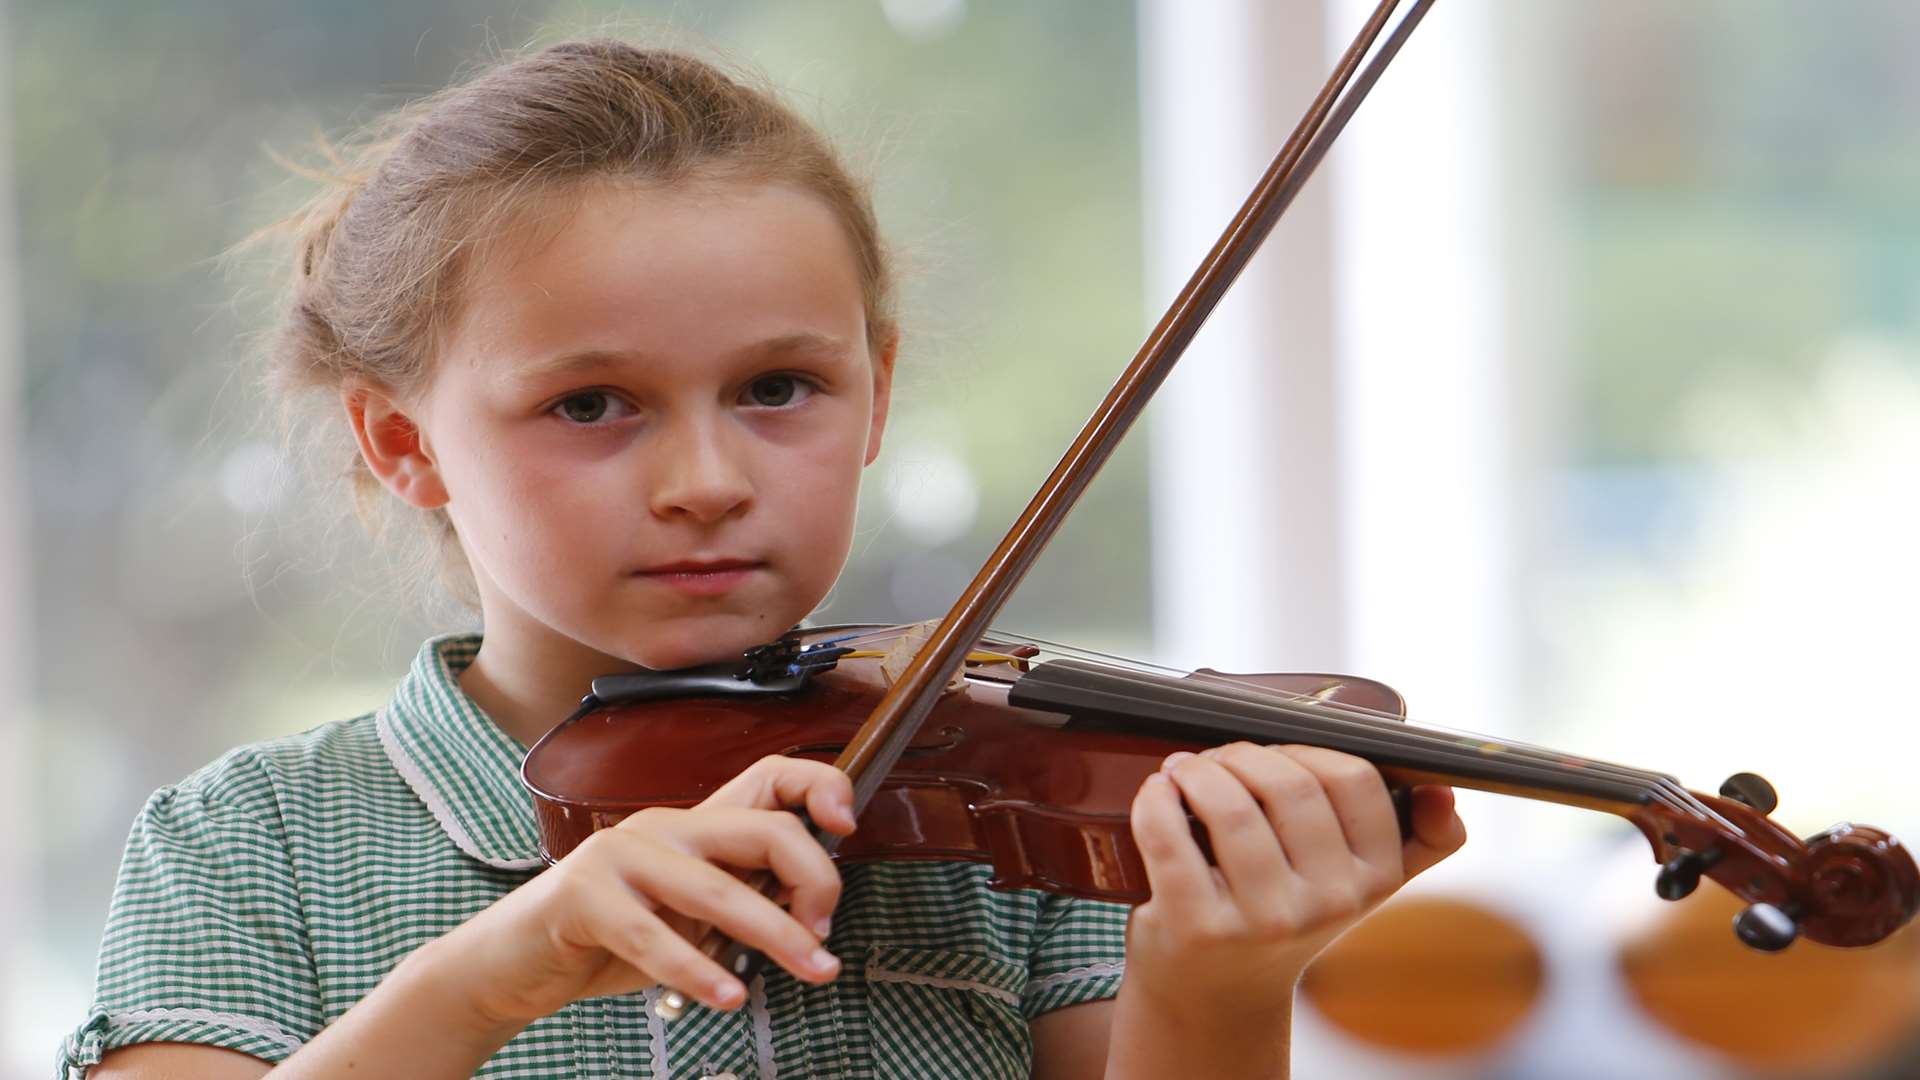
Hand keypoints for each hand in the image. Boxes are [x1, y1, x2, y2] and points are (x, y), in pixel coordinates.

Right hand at [411, 755, 855, 1032]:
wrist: (513, 964)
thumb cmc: (607, 941)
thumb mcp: (689, 917)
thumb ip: (741, 900)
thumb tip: (813, 914)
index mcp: (694, 824)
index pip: (770, 776)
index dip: (819, 786)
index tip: (849, 825)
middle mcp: (664, 826)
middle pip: (763, 828)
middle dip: (815, 881)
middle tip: (824, 937)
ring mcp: (622, 855)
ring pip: (719, 887)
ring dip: (775, 934)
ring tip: (810, 969)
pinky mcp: (586, 895)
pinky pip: (653, 935)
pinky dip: (697, 969)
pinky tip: (727, 996)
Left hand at [1122, 743, 1465, 1026]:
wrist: (1218, 993)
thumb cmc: (1283, 916)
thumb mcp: (1360, 886)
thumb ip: (1417, 840)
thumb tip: (1444, 791)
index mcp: (1374, 880)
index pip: (1356, 779)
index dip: (1307, 749)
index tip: (1276, 755)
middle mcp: (1327, 904)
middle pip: (1289, 784)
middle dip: (1243, 754)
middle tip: (1218, 758)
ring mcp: (1262, 920)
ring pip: (1231, 805)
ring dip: (1197, 770)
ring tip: (1184, 771)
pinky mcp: (1197, 926)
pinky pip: (1168, 834)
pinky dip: (1155, 798)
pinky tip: (1157, 792)